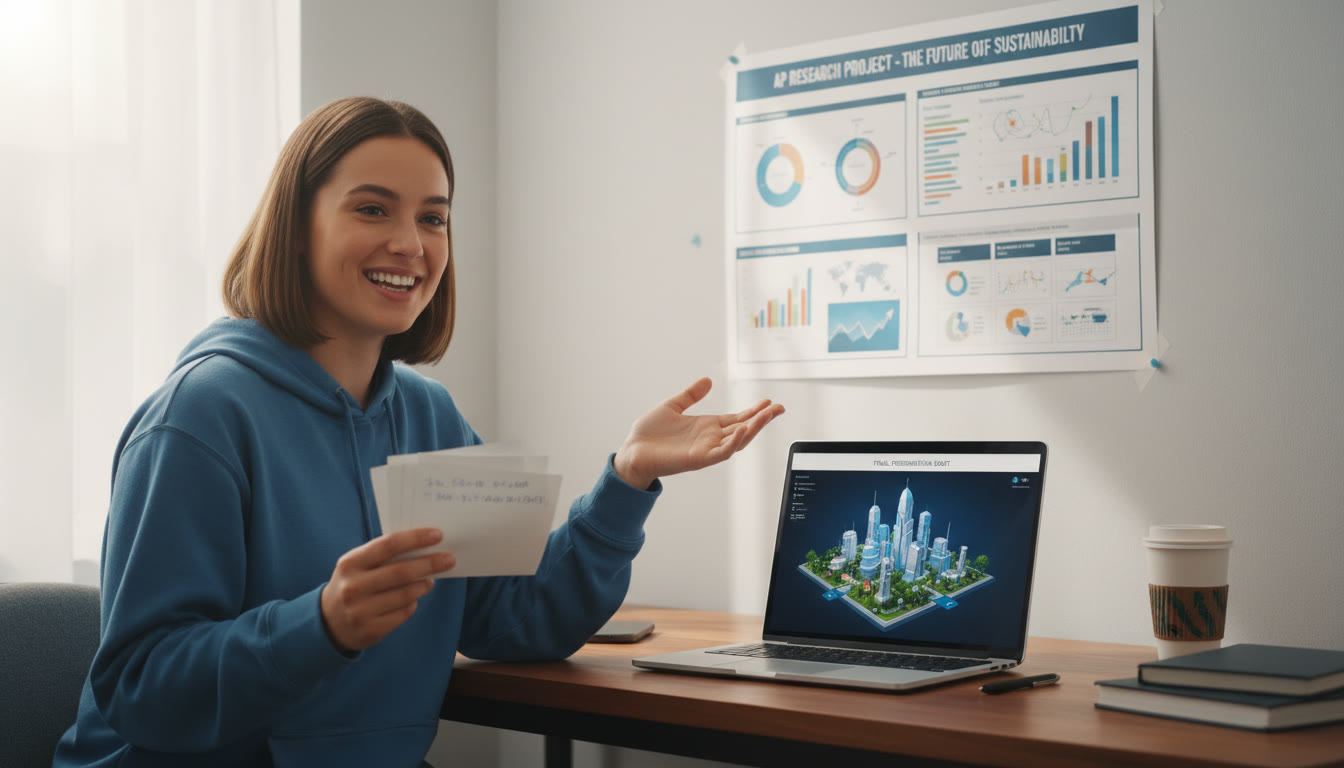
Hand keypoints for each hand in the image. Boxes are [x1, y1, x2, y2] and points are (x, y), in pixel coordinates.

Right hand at [319, 528, 455, 651]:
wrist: (328, 622)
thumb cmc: (352, 584)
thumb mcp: (357, 566)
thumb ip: (383, 556)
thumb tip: (424, 545)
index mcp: (350, 563)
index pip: (388, 545)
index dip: (415, 538)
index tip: (437, 535)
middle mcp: (353, 587)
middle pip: (402, 572)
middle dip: (430, 563)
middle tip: (449, 559)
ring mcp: (361, 610)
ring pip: (406, 594)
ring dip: (424, 584)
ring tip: (431, 579)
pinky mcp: (371, 630)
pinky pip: (403, 613)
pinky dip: (413, 604)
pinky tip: (414, 599)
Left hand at [613, 377, 783, 489]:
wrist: (632, 452)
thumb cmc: (649, 434)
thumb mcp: (673, 406)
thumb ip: (691, 395)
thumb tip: (707, 380)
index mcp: (707, 427)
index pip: (737, 418)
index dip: (753, 411)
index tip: (768, 401)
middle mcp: (710, 439)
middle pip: (744, 429)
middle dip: (762, 419)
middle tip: (779, 407)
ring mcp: (706, 449)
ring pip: (738, 440)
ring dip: (754, 429)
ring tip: (767, 415)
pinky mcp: (698, 459)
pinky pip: (721, 452)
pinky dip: (734, 442)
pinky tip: (743, 429)